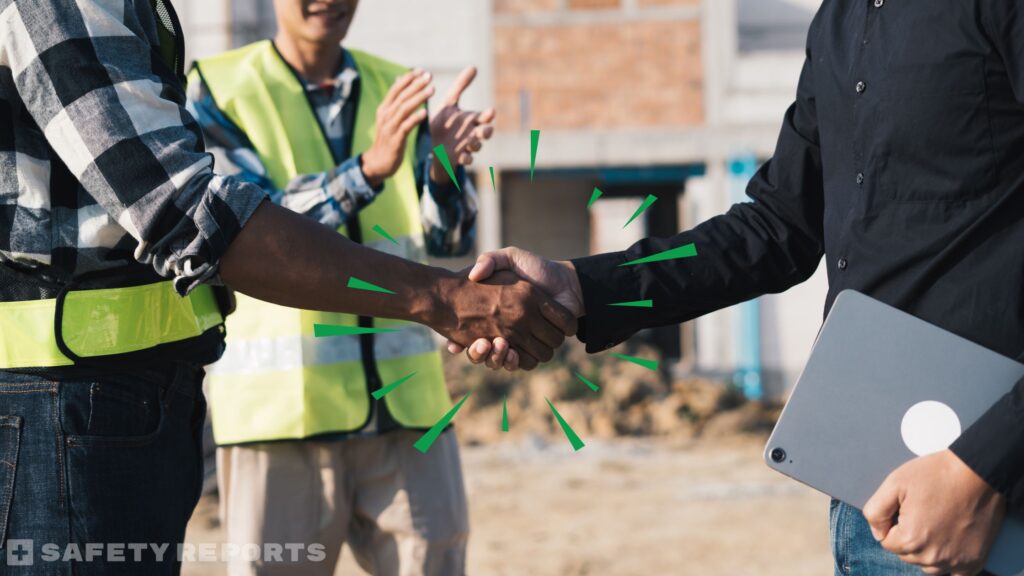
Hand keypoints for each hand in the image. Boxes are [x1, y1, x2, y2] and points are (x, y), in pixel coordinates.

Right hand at [362, 69, 434, 186]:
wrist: (378, 163)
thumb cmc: (388, 139)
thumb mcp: (389, 119)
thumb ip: (396, 103)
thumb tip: (399, 83)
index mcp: (384, 109)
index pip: (396, 90)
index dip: (408, 79)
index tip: (421, 70)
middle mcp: (386, 116)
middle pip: (402, 96)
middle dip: (416, 85)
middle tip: (430, 76)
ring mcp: (390, 128)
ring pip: (404, 109)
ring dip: (418, 98)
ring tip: (431, 90)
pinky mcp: (395, 140)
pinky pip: (406, 127)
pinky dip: (415, 119)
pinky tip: (425, 113)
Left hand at [429, 66, 494, 181]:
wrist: (432, 143)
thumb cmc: (444, 121)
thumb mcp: (449, 102)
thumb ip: (461, 86)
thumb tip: (474, 67)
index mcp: (472, 120)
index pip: (484, 117)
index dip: (488, 115)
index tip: (490, 111)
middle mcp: (473, 133)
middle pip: (486, 133)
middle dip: (487, 132)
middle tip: (484, 130)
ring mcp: (467, 146)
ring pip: (478, 147)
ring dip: (476, 145)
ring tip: (470, 142)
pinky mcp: (459, 157)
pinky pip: (468, 160)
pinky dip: (467, 159)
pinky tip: (464, 156)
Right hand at [429, 270, 576, 370]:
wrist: (565, 281)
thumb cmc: (536, 268)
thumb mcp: (509, 258)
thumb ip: (490, 260)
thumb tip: (473, 274)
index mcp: (495, 314)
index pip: (469, 332)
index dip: (460, 339)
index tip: (457, 340)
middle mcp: (504, 329)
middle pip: (483, 352)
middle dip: (479, 353)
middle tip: (481, 343)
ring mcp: (520, 340)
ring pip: (500, 360)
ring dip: (496, 358)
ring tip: (499, 345)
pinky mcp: (535, 348)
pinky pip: (521, 363)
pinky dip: (514, 362)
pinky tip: (511, 352)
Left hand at [863, 450, 1005, 575]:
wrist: (978, 472)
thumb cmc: (936, 474)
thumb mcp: (894, 483)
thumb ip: (876, 512)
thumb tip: (877, 533)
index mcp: (910, 539)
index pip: (887, 543)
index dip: (893, 524)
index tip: (906, 509)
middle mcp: (933, 556)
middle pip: (907, 555)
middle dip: (908, 537)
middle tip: (922, 514)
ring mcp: (955, 561)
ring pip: (928, 565)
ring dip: (927, 550)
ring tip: (936, 524)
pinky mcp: (974, 561)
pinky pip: (954, 574)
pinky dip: (949, 562)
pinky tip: (949, 543)